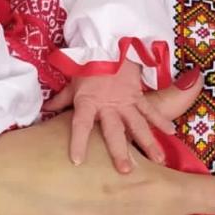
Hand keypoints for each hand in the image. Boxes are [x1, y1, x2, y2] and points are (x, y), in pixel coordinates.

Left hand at [45, 60, 175, 170]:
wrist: (107, 44)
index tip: (78, 161)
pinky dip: (161, 119)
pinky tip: (170, 132)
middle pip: (114, 131)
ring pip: (138, 124)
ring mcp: (126, 101)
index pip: (81, 125)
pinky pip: (150, 109)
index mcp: (88, 102)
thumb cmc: (87, 66)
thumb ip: (60, 100)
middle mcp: (108, 106)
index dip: (79, 142)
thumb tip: (44, 111)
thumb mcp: (72, 84)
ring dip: (148, 142)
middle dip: (120, 151)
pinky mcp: (138, 95)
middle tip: (125, 171)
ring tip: (158, 160)